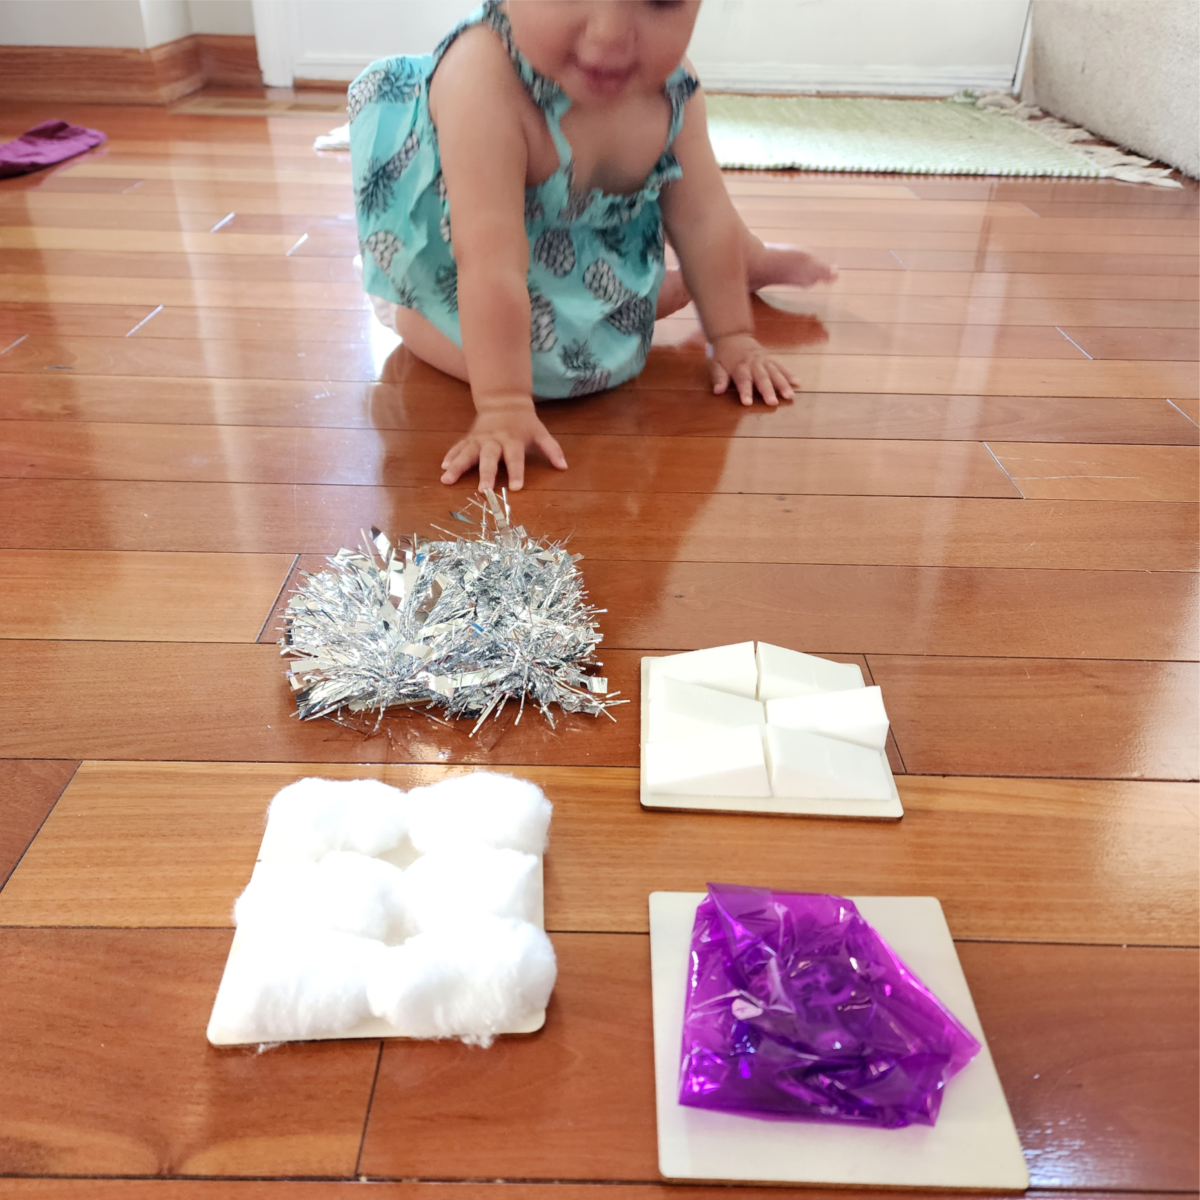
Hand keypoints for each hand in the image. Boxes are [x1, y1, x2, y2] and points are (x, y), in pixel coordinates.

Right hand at [440, 400, 567, 490]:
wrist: (503, 401)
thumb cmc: (524, 422)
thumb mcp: (541, 432)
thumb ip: (552, 449)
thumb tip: (564, 467)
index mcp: (513, 440)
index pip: (516, 458)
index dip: (516, 472)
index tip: (516, 487)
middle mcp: (494, 440)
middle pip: (489, 458)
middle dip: (486, 474)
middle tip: (483, 490)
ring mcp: (479, 439)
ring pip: (467, 453)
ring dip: (457, 466)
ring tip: (447, 479)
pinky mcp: (469, 438)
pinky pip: (458, 448)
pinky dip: (450, 456)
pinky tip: (443, 467)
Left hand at [709, 333, 796, 406]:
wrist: (732, 335)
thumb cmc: (723, 354)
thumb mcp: (716, 364)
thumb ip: (719, 378)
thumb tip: (717, 391)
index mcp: (739, 366)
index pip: (742, 380)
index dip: (745, 391)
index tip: (748, 403)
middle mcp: (753, 363)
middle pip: (762, 378)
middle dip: (768, 391)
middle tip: (773, 403)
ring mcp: (764, 360)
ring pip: (775, 373)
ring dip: (783, 385)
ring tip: (790, 396)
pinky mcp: (770, 359)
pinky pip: (781, 366)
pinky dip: (789, 375)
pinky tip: (798, 383)